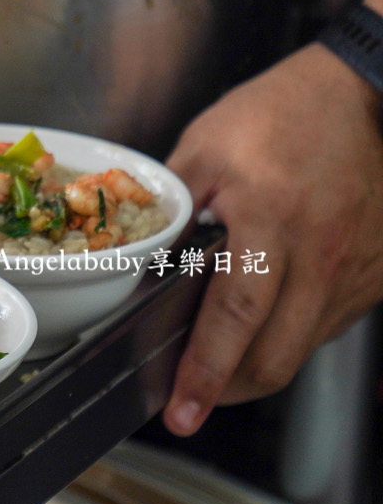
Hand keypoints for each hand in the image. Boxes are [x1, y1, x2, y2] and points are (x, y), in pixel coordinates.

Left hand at [163, 40, 382, 433]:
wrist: (362, 93)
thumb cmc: (282, 113)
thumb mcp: (205, 147)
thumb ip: (174, 208)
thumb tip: (143, 257)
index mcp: (271, 222)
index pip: (233, 318)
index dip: (203, 372)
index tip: (181, 410)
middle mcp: (322, 256)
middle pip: (276, 357)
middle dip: (229, 391)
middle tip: (191, 399)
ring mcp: (357, 270)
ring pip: (305, 348)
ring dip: (260, 366)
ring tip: (219, 362)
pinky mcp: (377, 274)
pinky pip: (330, 324)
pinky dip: (293, 334)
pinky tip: (265, 321)